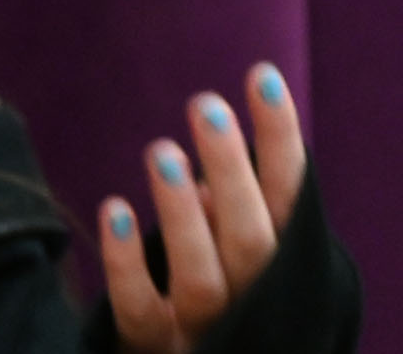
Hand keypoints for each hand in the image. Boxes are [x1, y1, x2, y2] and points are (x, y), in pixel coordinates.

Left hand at [101, 61, 308, 352]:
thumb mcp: (230, 250)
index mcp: (278, 268)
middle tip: (207, 107)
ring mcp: (203, 331)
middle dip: (232, 172)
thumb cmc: (214, 299)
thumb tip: (212, 174)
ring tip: (162, 151)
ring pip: (202, 277)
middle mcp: (251, 302)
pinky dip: (126, 262)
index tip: (261, 76)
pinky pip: (139, 309)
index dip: (279, 140)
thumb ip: (228, 210)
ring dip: (183, 213)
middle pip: (250, 238)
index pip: (287, 199)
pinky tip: (114, 211)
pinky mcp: (153, 349)